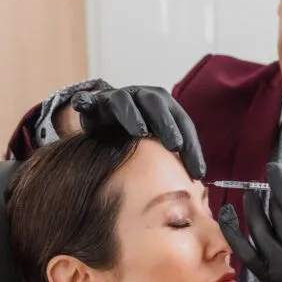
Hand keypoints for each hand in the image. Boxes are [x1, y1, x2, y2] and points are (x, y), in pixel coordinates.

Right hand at [70, 86, 205, 179]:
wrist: (105, 115)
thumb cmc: (138, 133)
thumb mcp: (158, 142)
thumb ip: (174, 158)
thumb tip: (198, 183)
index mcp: (164, 106)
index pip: (182, 123)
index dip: (192, 146)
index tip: (198, 172)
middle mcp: (141, 97)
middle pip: (157, 105)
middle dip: (167, 124)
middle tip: (175, 145)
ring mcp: (116, 98)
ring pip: (124, 100)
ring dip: (132, 114)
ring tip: (139, 131)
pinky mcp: (93, 103)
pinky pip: (87, 100)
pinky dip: (85, 102)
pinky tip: (82, 106)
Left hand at [218, 163, 281, 281]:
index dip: (279, 182)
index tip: (273, 168)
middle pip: (277, 215)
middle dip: (271, 195)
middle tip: (271, 186)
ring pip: (259, 229)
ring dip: (252, 207)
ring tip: (251, 194)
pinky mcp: (269, 278)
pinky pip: (244, 252)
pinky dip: (232, 232)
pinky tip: (226, 213)